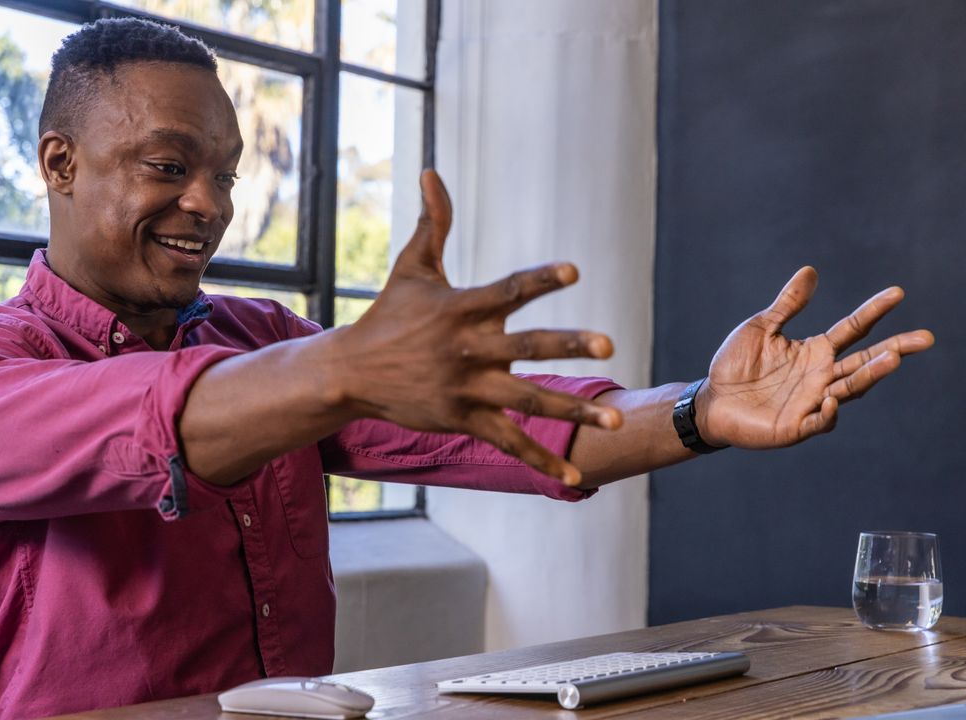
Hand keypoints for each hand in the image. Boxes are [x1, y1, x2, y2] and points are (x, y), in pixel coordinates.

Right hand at [329, 170, 622, 483]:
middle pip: (525, 348)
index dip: (540, 280)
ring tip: (614, 421)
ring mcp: (466, 389)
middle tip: (608, 346)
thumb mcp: (412, 267)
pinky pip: (508, 443)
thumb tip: (431, 172)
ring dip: (572, 412)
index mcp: (461, 308)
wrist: (352, 373)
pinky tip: (572, 478)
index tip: (573, 272)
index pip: (507, 291)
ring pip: (527, 401)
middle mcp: (468, 349)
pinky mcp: (462, 420)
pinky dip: (540, 461)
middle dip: (567, 346)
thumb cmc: (388, 315)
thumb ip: (432, 223)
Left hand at [697, 267, 933, 448]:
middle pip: (865, 361)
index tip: (898, 292)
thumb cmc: (736, 365)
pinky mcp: (796, 426)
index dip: (874, 311)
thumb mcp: (761, 328)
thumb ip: (788, 304)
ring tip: (892, 359)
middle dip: (895, 349)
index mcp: (816, 351)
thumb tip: (811, 271)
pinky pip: (819, 421)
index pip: (853, 329)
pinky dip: (829, 412)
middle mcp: (821, 376)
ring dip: (871, 375)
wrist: (711, 402)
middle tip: (924, 338)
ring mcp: (812, 402)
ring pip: (850, 388)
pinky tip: (833, 398)